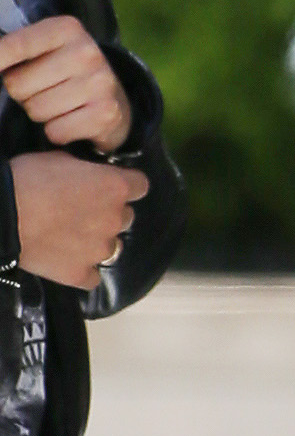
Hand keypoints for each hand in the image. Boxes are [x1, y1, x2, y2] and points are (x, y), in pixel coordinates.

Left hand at [0, 16, 130, 150]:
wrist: (116, 99)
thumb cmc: (68, 70)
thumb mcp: (46, 48)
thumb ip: (14, 50)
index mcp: (67, 29)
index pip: (14, 46)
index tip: (1, 69)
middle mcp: (86, 53)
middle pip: (17, 85)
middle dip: (23, 93)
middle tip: (42, 89)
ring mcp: (99, 84)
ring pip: (35, 110)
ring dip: (40, 113)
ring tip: (58, 104)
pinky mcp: (105, 114)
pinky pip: (55, 131)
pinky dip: (58, 131)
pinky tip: (71, 120)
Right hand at [11, 152, 144, 289]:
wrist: (2, 215)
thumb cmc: (27, 178)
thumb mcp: (59, 159)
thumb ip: (83, 170)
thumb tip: (85, 174)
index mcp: (115, 187)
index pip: (140, 185)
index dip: (125, 185)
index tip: (109, 187)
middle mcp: (116, 219)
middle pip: (126, 217)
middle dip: (108, 214)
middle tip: (81, 212)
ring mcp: (100, 249)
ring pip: (112, 247)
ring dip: (98, 242)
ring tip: (72, 238)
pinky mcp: (81, 273)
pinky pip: (92, 276)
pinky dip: (82, 270)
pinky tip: (67, 261)